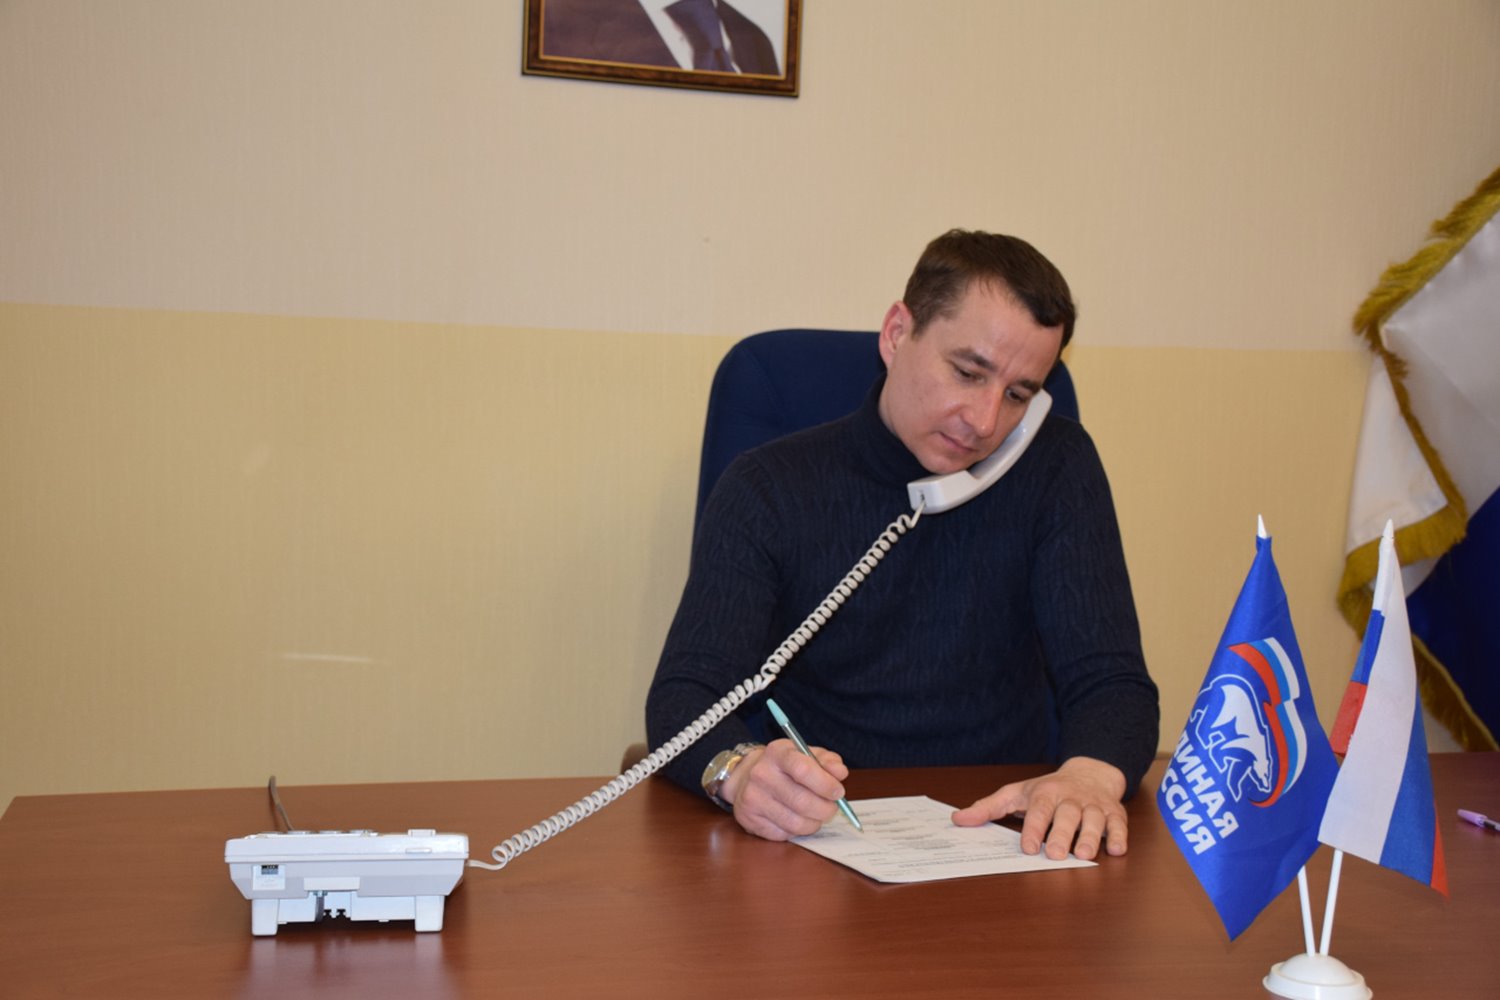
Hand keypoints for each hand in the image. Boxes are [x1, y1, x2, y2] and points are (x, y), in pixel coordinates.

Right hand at [721, 739, 849, 840]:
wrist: (746, 777)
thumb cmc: (784, 767)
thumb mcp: (805, 755)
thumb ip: (827, 761)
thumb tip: (840, 772)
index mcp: (777, 753)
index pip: (803, 769)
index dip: (826, 784)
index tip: (838, 792)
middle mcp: (761, 774)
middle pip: (802, 801)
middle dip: (825, 809)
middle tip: (832, 808)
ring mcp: (752, 798)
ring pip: (796, 822)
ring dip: (814, 823)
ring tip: (817, 815)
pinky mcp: (749, 819)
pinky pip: (784, 833)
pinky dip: (798, 831)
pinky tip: (798, 819)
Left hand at [951, 757, 1128, 860]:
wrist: (1089, 773)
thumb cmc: (1049, 790)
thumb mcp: (1016, 794)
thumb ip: (989, 808)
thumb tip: (958, 819)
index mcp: (1046, 794)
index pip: (1039, 811)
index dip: (1034, 828)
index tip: (1029, 847)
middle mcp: (1071, 799)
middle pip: (1067, 816)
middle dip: (1062, 835)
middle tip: (1056, 855)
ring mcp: (1094, 806)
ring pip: (1094, 820)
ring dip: (1091, 837)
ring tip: (1085, 855)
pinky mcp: (1114, 813)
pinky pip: (1118, 824)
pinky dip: (1119, 836)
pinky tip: (1117, 850)